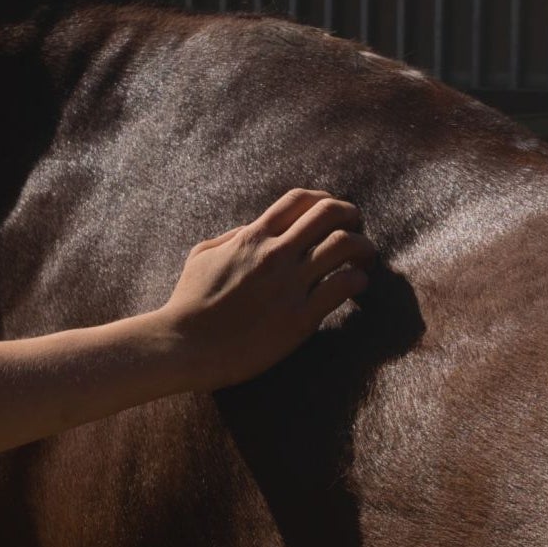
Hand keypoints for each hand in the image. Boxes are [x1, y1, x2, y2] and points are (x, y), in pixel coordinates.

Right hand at [160, 188, 374, 390]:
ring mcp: (290, 285)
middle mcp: (275, 254)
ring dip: (363, 247)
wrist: (183, 346)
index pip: (299, 200)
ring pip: (345, 244)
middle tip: (358, 229)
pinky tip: (357, 287)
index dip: (324, 200)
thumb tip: (256, 228)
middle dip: (352, 215)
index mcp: (253, 237)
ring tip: (364, 260)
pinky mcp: (301, 317)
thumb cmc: (188, 304)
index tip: (333, 213)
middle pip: (330, 213)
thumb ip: (233, 236)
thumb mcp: (203, 255)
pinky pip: (344, 285)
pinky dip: (358, 280)